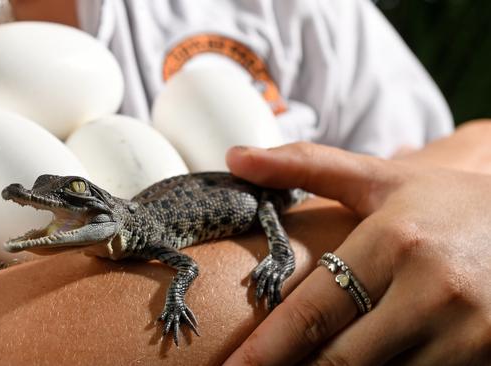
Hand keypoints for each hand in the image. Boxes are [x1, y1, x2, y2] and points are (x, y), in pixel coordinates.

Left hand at [224, 143, 490, 364]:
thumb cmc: (446, 204)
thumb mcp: (381, 179)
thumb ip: (306, 165)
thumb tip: (233, 157)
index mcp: (394, 241)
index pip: (313, 310)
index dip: (265, 349)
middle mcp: (432, 289)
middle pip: (340, 358)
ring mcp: (468, 333)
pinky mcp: (488, 359)